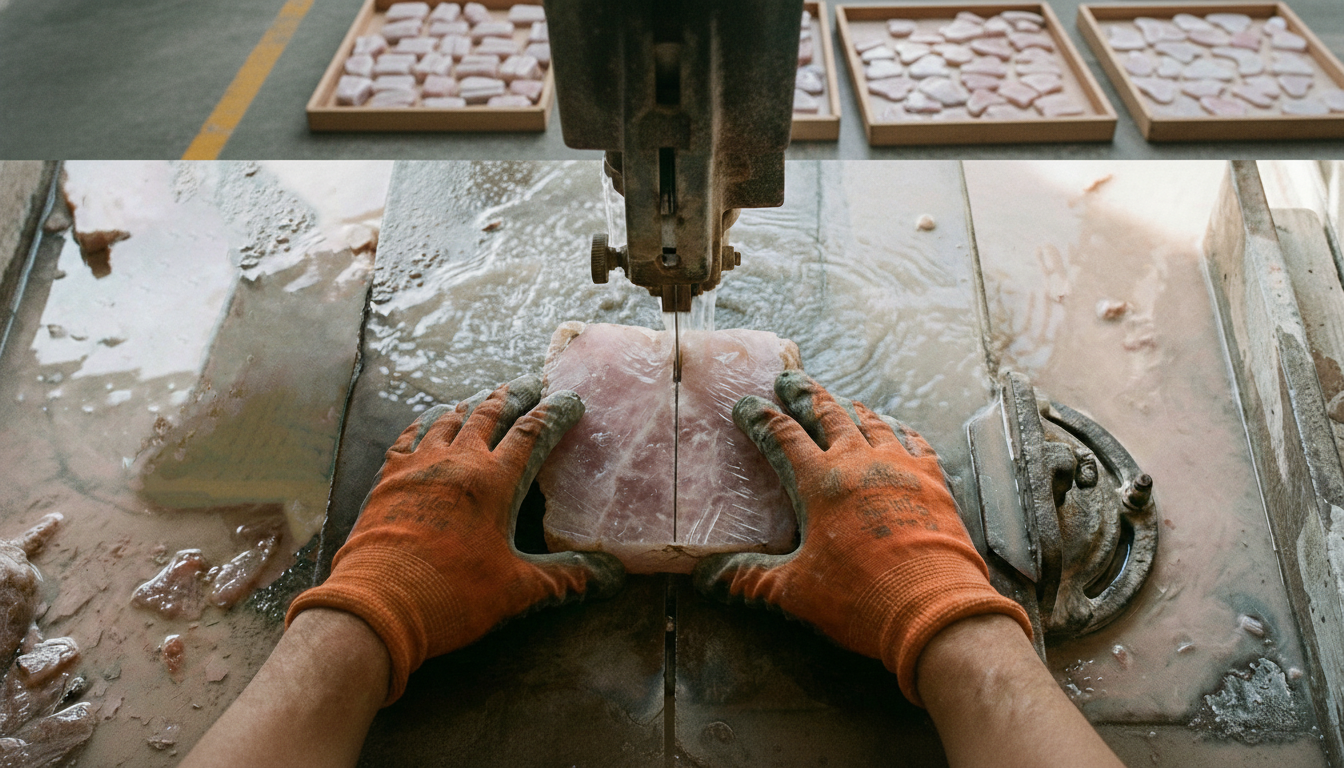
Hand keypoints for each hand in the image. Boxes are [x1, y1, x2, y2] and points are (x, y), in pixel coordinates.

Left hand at [287, 374, 623, 703]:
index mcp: (494, 482)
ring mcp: (419, 465)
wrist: (377, 605)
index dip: (556, 412)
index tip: (572, 401)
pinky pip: (410, 435)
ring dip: (472, 405)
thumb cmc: (453, 596)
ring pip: (450, 418)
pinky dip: (427, 422)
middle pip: (490, 412)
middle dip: (514, 394)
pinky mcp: (389, 478)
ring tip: (484, 398)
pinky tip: (431, 422)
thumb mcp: (518, 589)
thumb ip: (566, 577)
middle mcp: (458, 461)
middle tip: (530, 383)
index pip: (534, 432)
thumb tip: (611, 576)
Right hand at [693, 371, 1029, 704]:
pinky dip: (900, 430)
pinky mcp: (933, 481)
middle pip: (828, 415)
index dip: (760, 418)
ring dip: (851, 408)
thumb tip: (708, 578)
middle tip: (790, 380)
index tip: (747, 405)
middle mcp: (858, 463)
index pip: (782, 438)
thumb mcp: (794, 591)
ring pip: (872, 422)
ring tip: (841, 400)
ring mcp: (900, 467)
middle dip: (805, 395)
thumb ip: (749, 579)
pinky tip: (897, 428)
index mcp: (819, 483)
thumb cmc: (858, 597)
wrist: (932, 607)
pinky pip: (915, 442)